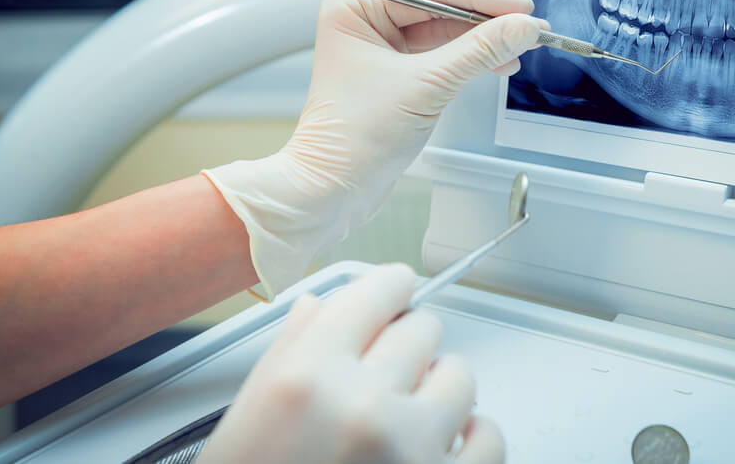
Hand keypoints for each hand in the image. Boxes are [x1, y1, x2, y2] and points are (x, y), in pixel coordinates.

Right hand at [197, 264, 504, 463]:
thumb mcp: (244, 422)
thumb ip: (289, 352)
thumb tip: (322, 307)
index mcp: (305, 377)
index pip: (376, 290)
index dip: (389, 287)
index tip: (397, 289)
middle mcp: (363, 405)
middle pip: (422, 328)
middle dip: (406, 344)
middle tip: (385, 372)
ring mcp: (411, 451)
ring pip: (460, 375)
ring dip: (438, 389)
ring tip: (408, 415)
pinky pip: (489, 436)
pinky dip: (471, 438)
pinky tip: (441, 446)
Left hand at [204, 0, 542, 297]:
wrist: (334, 189)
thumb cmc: (355, 138)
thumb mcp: (428, 85)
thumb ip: (479, 51)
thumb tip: (523, 28)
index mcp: (355, 9)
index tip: (520, 6)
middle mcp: (363, 23)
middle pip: (439, 11)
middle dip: (485, 23)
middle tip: (529, 28)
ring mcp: (378, 50)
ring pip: (443, 35)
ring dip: (481, 44)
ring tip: (518, 50)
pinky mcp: (393, 77)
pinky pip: (439, 58)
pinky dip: (468, 62)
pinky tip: (496, 65)